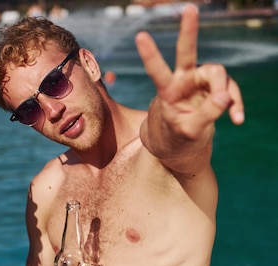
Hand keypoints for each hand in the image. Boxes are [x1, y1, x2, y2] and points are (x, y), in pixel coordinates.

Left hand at [135, 4, 243, 148]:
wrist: (182, 141)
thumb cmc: (178, 135)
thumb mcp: (188, 131)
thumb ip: (205, 115)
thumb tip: (225, 96)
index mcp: (167, 91)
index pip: (157, 71)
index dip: (150, 54)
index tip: (140, 36)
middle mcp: (183, 79)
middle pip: (187, 52)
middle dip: (188, 31)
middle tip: (189, 8)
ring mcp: (200, 80)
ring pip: (218, 74)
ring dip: (226, 93)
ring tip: (232, 115)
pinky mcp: (215, 86)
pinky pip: (230, 90)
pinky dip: (235, 104)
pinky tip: (237, 120)